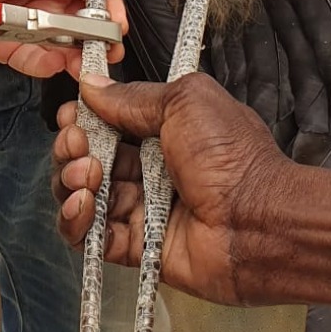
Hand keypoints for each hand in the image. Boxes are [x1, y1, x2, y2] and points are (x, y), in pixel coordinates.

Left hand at [0, 0, 126, 78]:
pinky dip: (41, 64)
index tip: (115, 25)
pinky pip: (32, 57)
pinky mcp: (3, 43)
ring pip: (60, 41)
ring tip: (77, 64)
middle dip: (92, 35)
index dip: (107, 2)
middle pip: (79, 15)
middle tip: (102, 54)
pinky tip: (46, 63)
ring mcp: (21, 17)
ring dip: (70, 54)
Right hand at [51, 73, 293, 305]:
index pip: (106, 122)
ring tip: (86, 176)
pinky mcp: (136, 246)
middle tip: (78, 144)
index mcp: (162, 131)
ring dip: (70, 181)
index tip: (73, 114)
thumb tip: (92, 85)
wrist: (260, 223)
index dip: (83, 117)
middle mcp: (148, 168)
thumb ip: (134, 97)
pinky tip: (82, 207)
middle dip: (72, 147)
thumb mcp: (185, 102)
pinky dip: (75, 222)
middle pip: (88, 157)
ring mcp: (141, 208)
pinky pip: (91, 237)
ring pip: (83, 194)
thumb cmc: (232, 158)